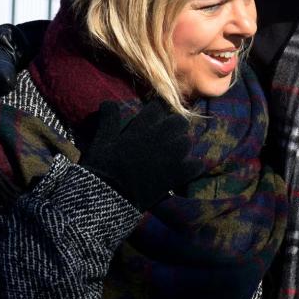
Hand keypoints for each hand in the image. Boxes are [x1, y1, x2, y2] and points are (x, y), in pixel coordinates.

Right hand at [78, 98, 195, 211]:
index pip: (158, 107)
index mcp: (142, 127)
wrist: (108, 197)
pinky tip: (187, 169)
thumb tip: (108, 101)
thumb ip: (109, 118)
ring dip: (183, 145)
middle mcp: (160, 138)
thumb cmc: (103, 167)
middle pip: (179, 122)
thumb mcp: (102, 140)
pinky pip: (196, 166)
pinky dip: (194, 167)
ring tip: (176, 152)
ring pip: (188, 142)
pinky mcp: (176, 175)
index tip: (155, 115)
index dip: (158, 110)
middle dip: (175, 126)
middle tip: (168, 134)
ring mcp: (170, 156)